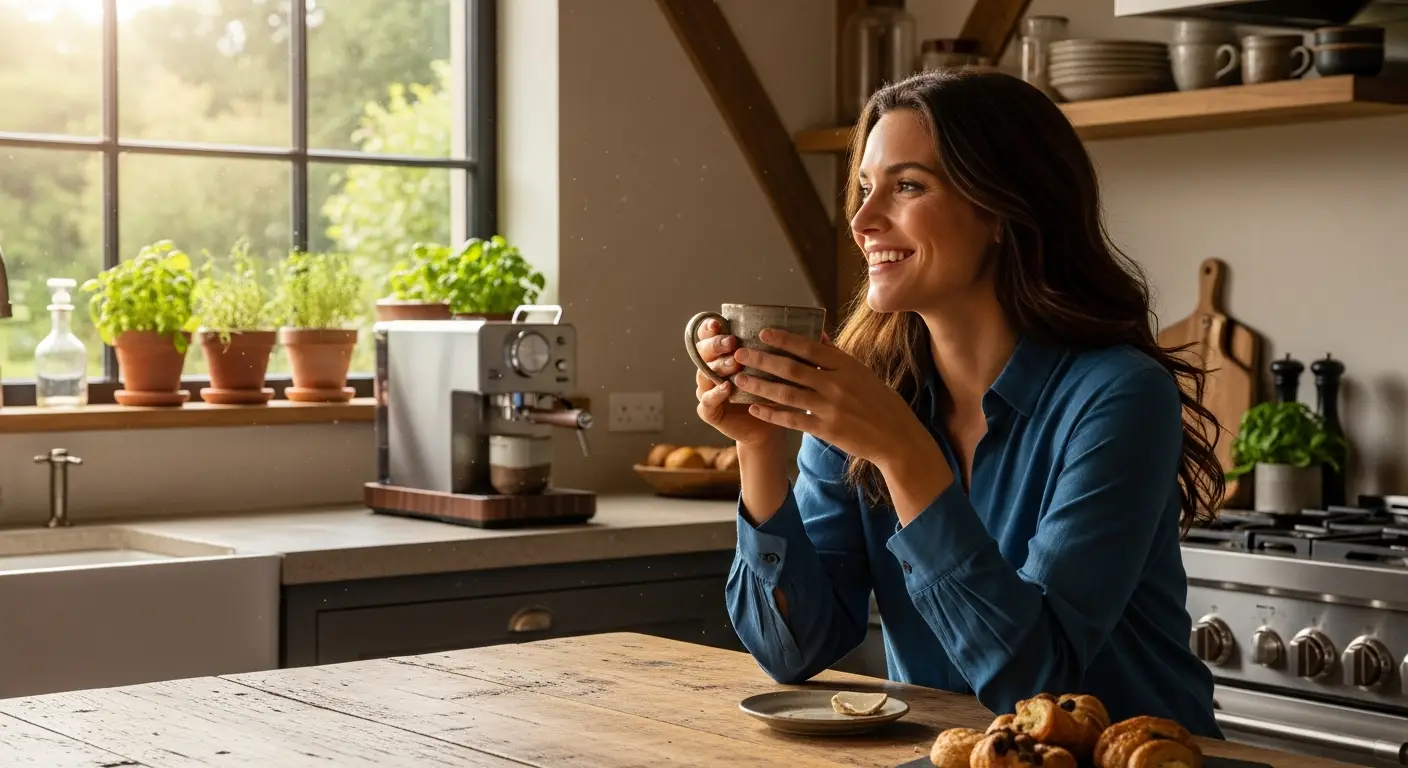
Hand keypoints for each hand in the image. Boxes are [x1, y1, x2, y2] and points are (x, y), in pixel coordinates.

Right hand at [691, 318, 784, 446]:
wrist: (767, 427)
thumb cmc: (773, 392)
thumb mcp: (779, 368)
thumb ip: (786, 349)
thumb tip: (816, 330)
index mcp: (723, 354)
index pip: (709, 335)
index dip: (710, 328)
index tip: (719, 322)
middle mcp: (712, 369)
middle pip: (703, 352)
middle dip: (716, 345)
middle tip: (732, 342)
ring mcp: (707, 390)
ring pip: (705, 374)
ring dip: (719, 367)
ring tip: (734, 364)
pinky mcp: (709, 411)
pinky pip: (707, 401)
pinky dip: (715, 394)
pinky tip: (727, 388)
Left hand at [730, 328, 930, 467]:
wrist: (896, 437)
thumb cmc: (880, 402)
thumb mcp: (862, 373)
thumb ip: (837, 356)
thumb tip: (818, 334)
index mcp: (846, 366)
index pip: (810, 347)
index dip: (784, 339)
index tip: (763, 332)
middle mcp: (837, 384)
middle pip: (791, 369)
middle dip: (762, 360)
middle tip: (740, 353)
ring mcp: (831, 408)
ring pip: (787, 393)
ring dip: (759, 386)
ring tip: (740, 379)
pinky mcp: (826, 430)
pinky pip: (792, 420)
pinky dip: (771, 414)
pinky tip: (755, 408)